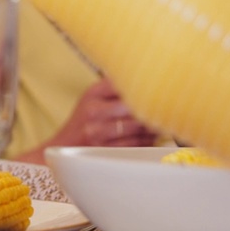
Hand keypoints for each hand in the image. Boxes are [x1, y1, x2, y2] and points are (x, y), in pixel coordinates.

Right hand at [13, 79, 156, 163]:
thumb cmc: (85, 120)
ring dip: (152, 127)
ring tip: (158, 124)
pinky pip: (135, 145)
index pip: (126, 85)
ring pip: (137, 128)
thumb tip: (150, 79)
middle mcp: (94, 112)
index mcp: (93, 94)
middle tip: (166, 108)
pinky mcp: (104, 151)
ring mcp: (98, 133)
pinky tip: (148, 137)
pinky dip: (146, 141)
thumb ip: (116, 87)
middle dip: (152, 109)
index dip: (147, 88)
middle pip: (135, 108)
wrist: (63, 147)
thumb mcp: (93, 96)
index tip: (161, 89)